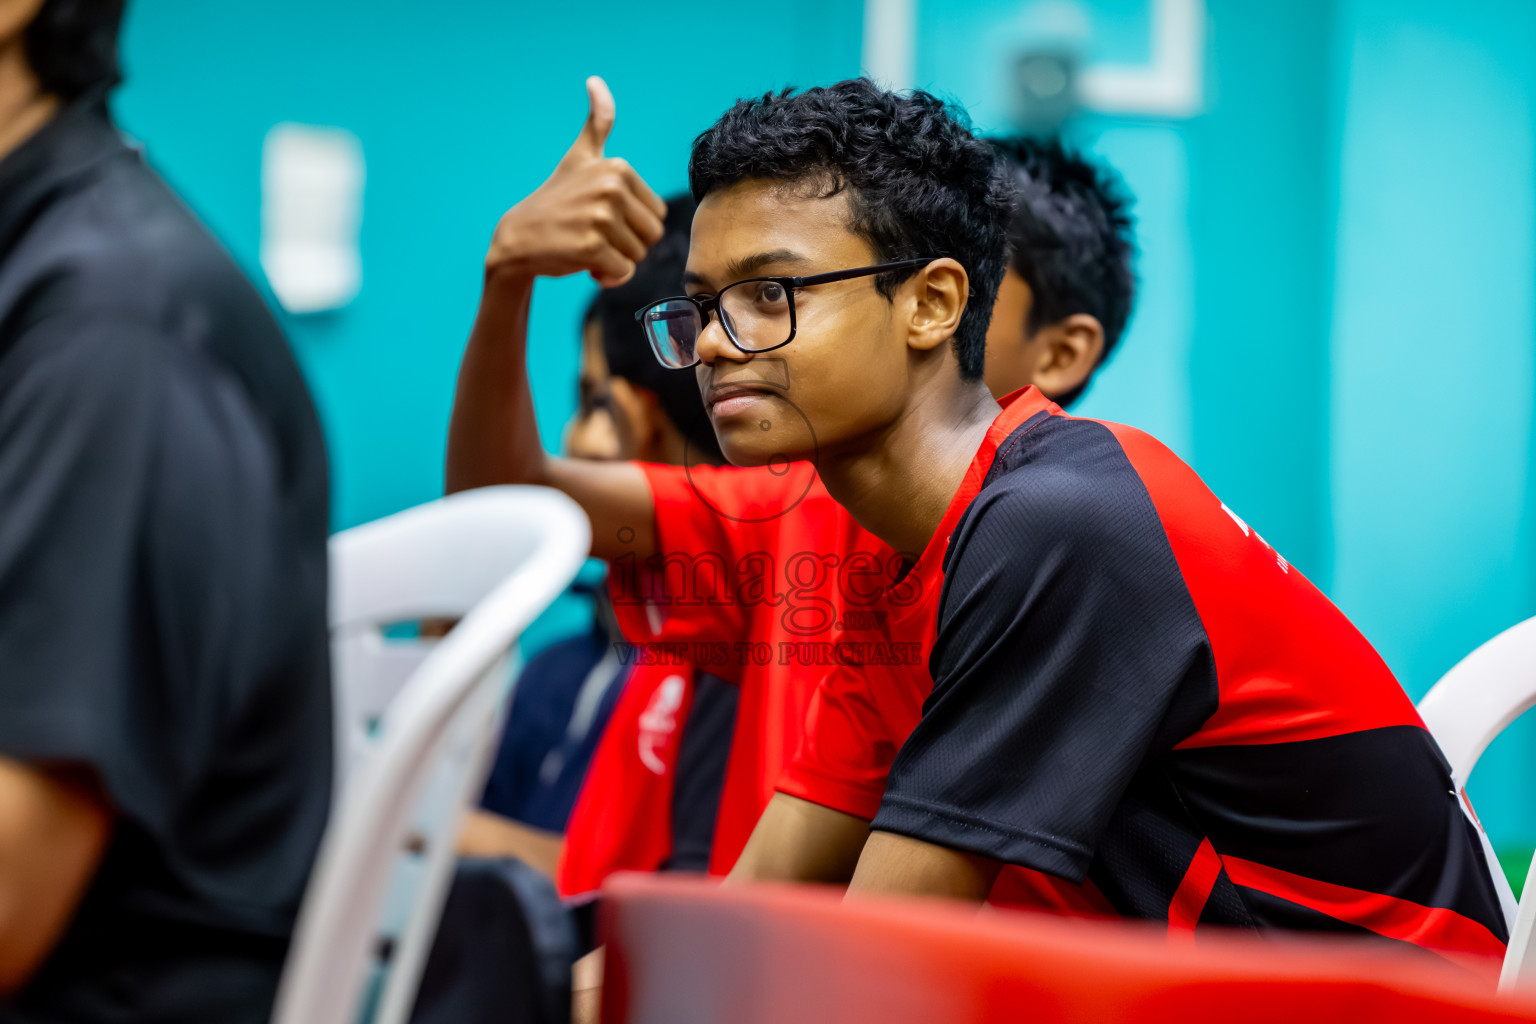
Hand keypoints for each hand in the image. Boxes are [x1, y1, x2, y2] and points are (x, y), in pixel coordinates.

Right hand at [486, 76, 667, 287]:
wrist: (518, 238)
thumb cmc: (556, 199)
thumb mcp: (579, 157)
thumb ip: (597, 123)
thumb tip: (596, 80)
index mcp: (617, 168)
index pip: (657, 214)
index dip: (634, 225)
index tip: (604, 218)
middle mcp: (611, 188)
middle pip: (652, 236)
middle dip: (628, 245)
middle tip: (597, 235)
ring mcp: (601, 217)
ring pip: (638, 256)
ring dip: (616, 261)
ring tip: (588, 246)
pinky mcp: (592, 247)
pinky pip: (623, 272)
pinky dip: (607, 277)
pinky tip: (584, 263)